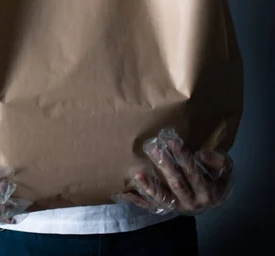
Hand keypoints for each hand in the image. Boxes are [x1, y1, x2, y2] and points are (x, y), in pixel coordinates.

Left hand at [118, 129, 232, 214]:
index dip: (182, 157)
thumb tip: (201, 155)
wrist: (212, 198)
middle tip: (152, 148)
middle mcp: (191, 202)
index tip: (172, 141)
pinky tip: (124, 193)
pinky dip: (137, 200)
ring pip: (162, 199)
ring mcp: (177, 207)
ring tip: (137, 174)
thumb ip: (218, 160)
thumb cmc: (216, 177)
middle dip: (164, 165)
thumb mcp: (225, 168)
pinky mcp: (166, 209)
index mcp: (207, 192)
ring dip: (149, 186)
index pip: (193, 172)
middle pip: (176, 183)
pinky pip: (150, 206)